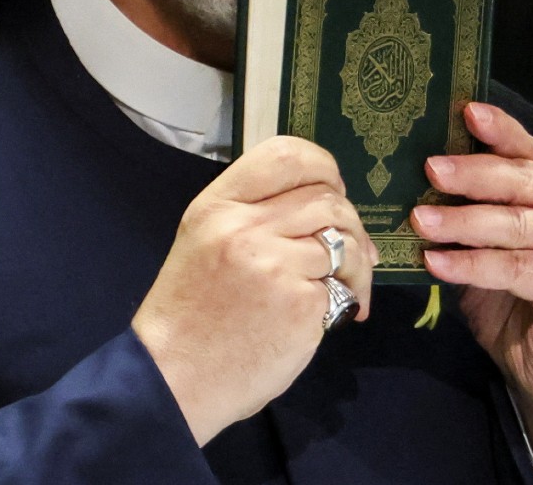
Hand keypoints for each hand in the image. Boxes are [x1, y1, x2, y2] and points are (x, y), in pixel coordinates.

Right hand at [133, 135, 376, 445]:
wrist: (174, 378)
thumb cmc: (192, 313)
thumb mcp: (205, 241)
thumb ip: (253, 214)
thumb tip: (323, 201)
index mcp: (217, 205)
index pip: (285, 154)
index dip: (323, 167)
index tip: (333, 190)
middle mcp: (244, 226)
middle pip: (326, 197)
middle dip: (351, 224)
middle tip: (352, 250)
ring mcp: (273, 263)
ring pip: (343, 241)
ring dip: (358, 265)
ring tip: (349, 288)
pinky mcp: (299, 302)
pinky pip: (340, 286)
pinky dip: (346, 301)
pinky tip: (330, 319)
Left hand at [410, 102, 532, 483]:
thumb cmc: (517, 302)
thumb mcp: (490, 248)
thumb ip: (472, 214)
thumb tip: (419, 182)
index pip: (532, 153)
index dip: (501, 131)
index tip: (466, 111)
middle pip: (525, 181)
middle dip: (474, 172)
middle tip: (431, 167)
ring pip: (517, 224)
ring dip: (463, 221)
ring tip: (421, 220)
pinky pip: (516, 268)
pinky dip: (472, 264)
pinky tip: (437, 263)